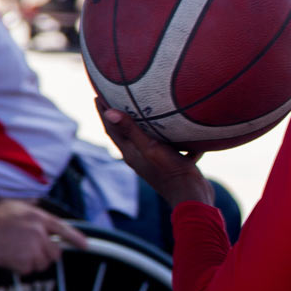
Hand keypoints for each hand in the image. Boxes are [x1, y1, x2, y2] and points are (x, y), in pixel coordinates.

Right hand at [0, 199, 88, 274]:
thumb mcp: (13, 203)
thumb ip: (29, 204)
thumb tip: (35, 200)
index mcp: (39, 217)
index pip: (64, 229)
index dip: (76, 239)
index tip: (85, 246)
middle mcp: (39, 232)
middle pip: (55, 253)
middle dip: (46, 255)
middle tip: (31, 252)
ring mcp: (32, 248)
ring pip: (41, 263)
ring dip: (31, 262)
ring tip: (15, 252)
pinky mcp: (23, 261)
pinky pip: (28, 270)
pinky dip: (19, 268)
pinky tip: (8, 258)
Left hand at [96, 102, 215, 208]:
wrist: (192, 197)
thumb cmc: (170, 172)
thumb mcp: (150, 147)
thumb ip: (132, 130)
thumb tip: (109, 112)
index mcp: (130, 153)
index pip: (112, 129)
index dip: (104, 112)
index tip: (98, 94)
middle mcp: (139, 156)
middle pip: (126, 132)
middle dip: (122, 114)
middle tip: (118, 94)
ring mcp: (155, 160)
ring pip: (147, 137)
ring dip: (146, 123)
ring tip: (148, 105)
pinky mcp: (170, 163)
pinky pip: (169, 145)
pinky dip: (172, 135)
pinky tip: (182, 124)